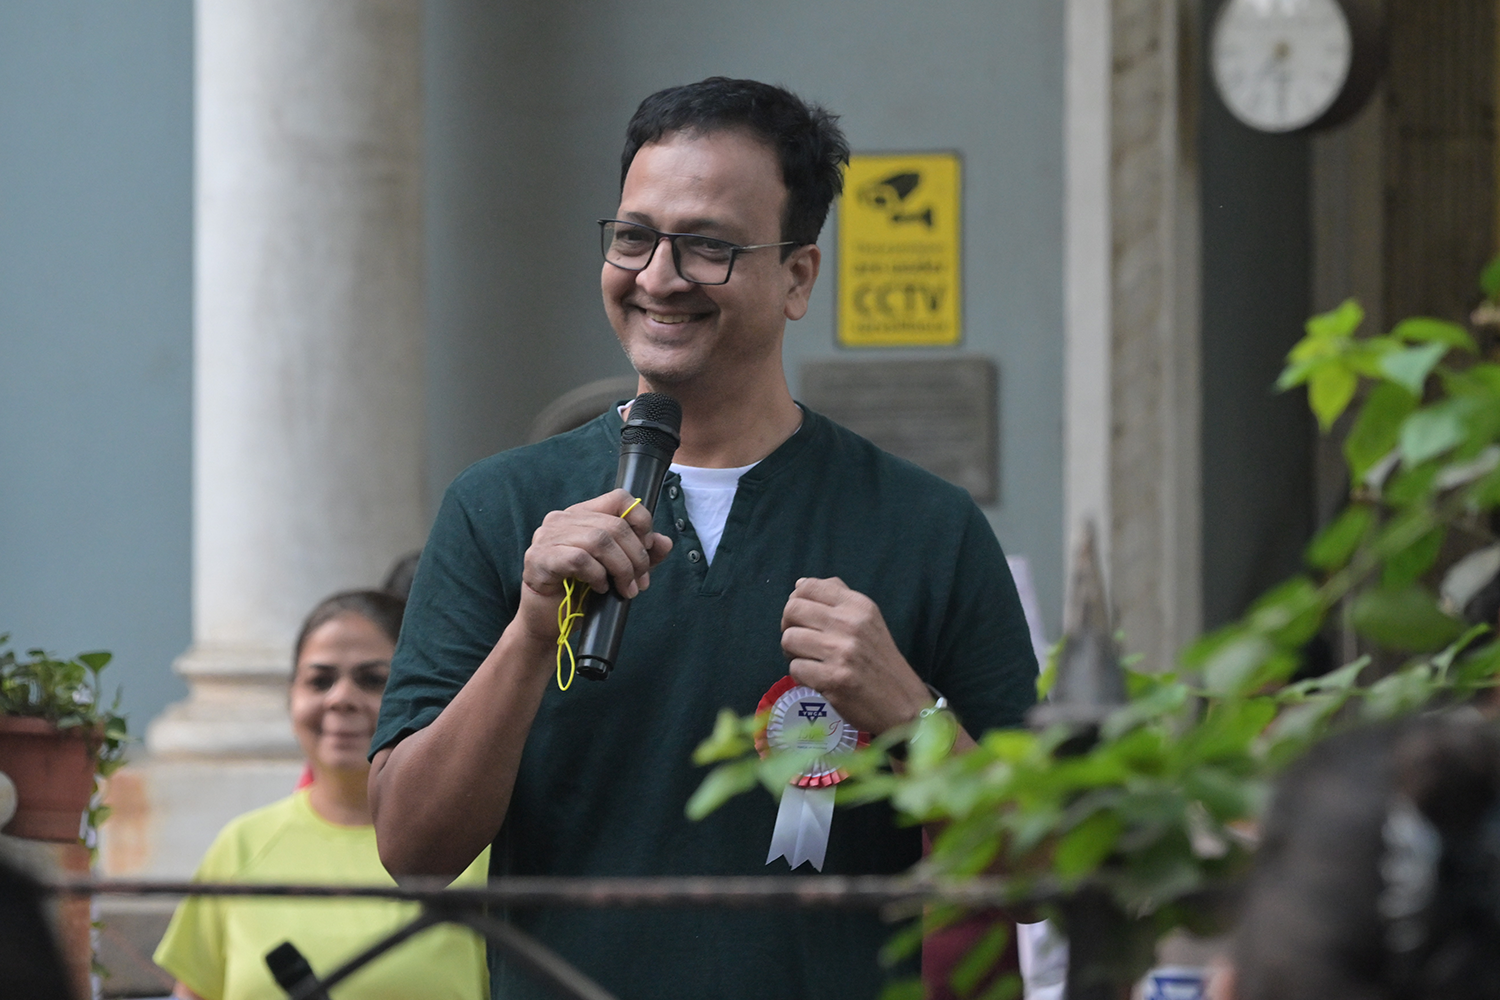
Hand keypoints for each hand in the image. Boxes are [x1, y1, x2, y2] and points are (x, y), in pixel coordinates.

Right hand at [516, 488, 672, 641]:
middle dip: (636, 556)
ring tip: (625, 589)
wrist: (546, 621)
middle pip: (614, 525)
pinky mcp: (539, 558)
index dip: (641, 520)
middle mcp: (562, 519)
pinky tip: (599, 588)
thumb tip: (665, 542)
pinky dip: (597, 576)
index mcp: (581, 514)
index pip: (619, 499)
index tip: (648, 547)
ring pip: (599, 540)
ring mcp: (547, 537)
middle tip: (640, 582)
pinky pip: (579, 559)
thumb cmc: (579, 592)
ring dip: (621, 569)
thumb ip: (641, 554)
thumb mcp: (618, 571)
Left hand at [780, 576, 931, 734]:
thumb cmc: (880, 662)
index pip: (808, 586)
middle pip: (792, 609)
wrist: (903, 703)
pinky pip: (795, 669)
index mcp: (859, 605)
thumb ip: (837, 599)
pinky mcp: (832, 679)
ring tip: (809, 661)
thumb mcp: (869, 621)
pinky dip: (802, 676)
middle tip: (800, 641)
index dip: (796, 601)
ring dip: (793, 653)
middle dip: (789, 626)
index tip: (803, 618)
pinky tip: (818, 679)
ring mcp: (841, 652)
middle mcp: (850, 624)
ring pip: (789, 639)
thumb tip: (800, 584)